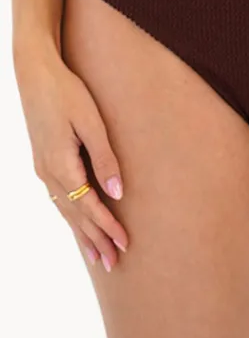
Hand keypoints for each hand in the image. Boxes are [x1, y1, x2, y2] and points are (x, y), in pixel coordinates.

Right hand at [14, 41, 128, 270]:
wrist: (35, 73)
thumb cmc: (67, 93)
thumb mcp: (91, 122)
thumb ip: (104, 158)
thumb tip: (117, 193)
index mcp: (62, 165)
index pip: (89, 207)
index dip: (107, 227)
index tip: (124, 244)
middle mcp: (49, 173)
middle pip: (75, 216)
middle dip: (95, 240)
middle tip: (113, 264)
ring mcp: (43, 168)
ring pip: (64, 210)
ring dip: (82, 233)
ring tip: (96, 255)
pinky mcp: (43, 160)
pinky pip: (58, 198)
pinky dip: (69, 216)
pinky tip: (76, 223)